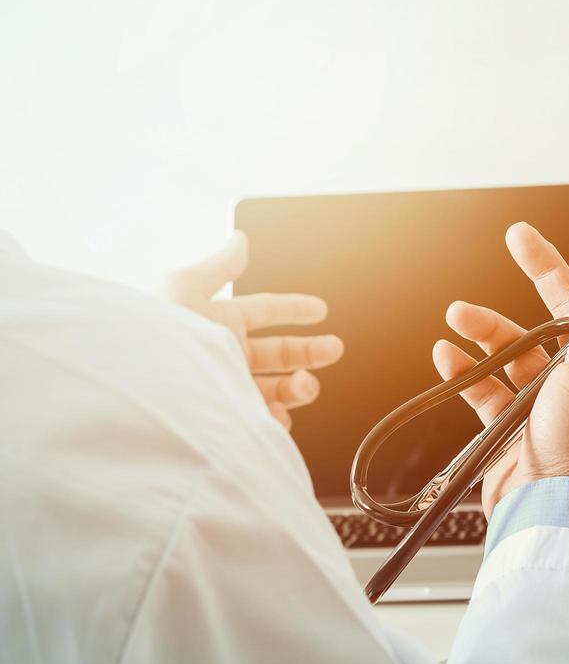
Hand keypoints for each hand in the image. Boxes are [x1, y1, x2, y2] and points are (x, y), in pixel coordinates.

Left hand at [162, 231, 343, 429]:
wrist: (141, 389)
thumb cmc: (157, 336)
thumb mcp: (184, 289)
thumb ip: (219, 267)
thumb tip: (239, 240)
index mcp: (217, 322)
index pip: (264, 312)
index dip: (294, 309)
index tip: (320, 310)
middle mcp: (224, 356)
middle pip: (277, 353)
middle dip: (309, 351)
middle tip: (333, 349)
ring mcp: (227, 389)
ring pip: (276, 388)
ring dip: (299, 386)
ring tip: (303, 386)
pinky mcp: (228, 420)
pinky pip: (262, 423)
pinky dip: (277, 419)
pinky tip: (277, 413)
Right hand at [431, 216, 568, 507]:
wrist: (549, 508)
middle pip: (564, 312)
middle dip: (541, 272)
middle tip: (519, 237)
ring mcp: (551, 398)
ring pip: (518, 347)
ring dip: (487, 329)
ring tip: (459, 315)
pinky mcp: (515, 421)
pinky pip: (488, 385)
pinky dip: (467, 369)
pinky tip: (449, 355)